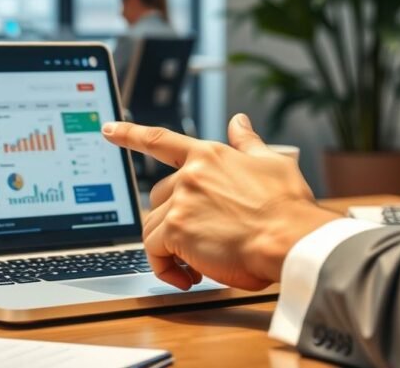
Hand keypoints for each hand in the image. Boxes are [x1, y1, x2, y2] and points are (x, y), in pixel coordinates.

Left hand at [101, 114, 340, 290]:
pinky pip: (154, 251)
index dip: (131, 133)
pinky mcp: (176, 229)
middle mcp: (189, 174)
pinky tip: (187, 277)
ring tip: (196, 267)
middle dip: (171, 222)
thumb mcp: (272, 163)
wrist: (290, 238)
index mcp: (209, 155)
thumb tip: (238, 122)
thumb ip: (247, 143)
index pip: (161, 140)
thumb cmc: (288, 208)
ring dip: (170, 250)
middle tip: (195, 244)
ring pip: (153, 227)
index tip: (108, 129)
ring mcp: (181, 200)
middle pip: (157, 197)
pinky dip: (165, 268)